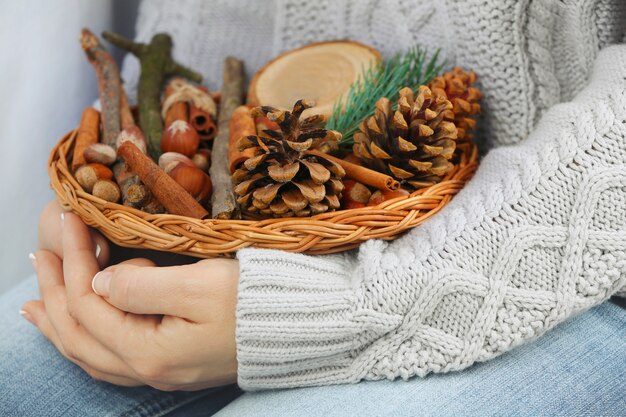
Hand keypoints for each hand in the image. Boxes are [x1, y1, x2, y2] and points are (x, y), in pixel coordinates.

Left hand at [21, 202, 238, 389]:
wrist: (301, 326)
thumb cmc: (256, 301)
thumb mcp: (200, 286)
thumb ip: (141, 285)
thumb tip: (99, 281)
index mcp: (151, 352)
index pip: (90, 303)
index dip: (72, 260)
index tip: (69, 220)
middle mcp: (149, 370)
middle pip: (79, 334)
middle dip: (54, 291)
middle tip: (40, 254)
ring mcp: (160, 371)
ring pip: (90, 352)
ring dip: (59, 323)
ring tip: (34, 302)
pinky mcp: (173, 364)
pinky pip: (111, 359)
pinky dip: (85, 340)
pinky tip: (80, 330)